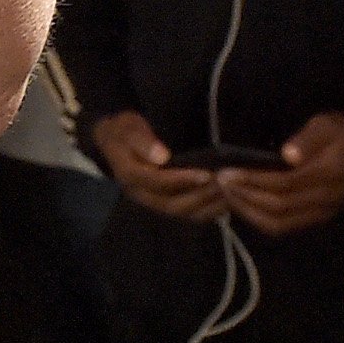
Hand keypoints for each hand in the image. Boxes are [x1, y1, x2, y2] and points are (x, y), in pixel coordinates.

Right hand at [90, 111, 225, 221]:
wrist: (115, 141)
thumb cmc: (124, 131)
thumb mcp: (129, 128)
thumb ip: (143, 142)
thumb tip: (161, 157)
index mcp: (129, 176)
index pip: (157, 182)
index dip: (182, 179)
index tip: (206, 173)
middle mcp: (141, 194)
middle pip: (171, 204)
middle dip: (199, 195)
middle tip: (223, 184)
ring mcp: (152, 202)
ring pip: (181, 213)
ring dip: (206, 206)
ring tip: (227, 192)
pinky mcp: (164, 203)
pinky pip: (186, 214)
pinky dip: (206, 211)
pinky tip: (224, 202)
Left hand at [216, 112, 343, 236]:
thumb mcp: (329, 124)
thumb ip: (309, 139)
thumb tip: (288, 155)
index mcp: (329, 174)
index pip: (284, 184)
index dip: (253, 181)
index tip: (227, 172)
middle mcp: (325, 200)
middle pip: (278, 208)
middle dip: (244, 197)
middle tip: (219, 183)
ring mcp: (322, 213)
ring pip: (280, 223)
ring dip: (248, 212)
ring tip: (226, 194)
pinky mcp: (316, 218)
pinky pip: (284, 226)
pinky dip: (259, 218)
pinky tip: (243, 204)